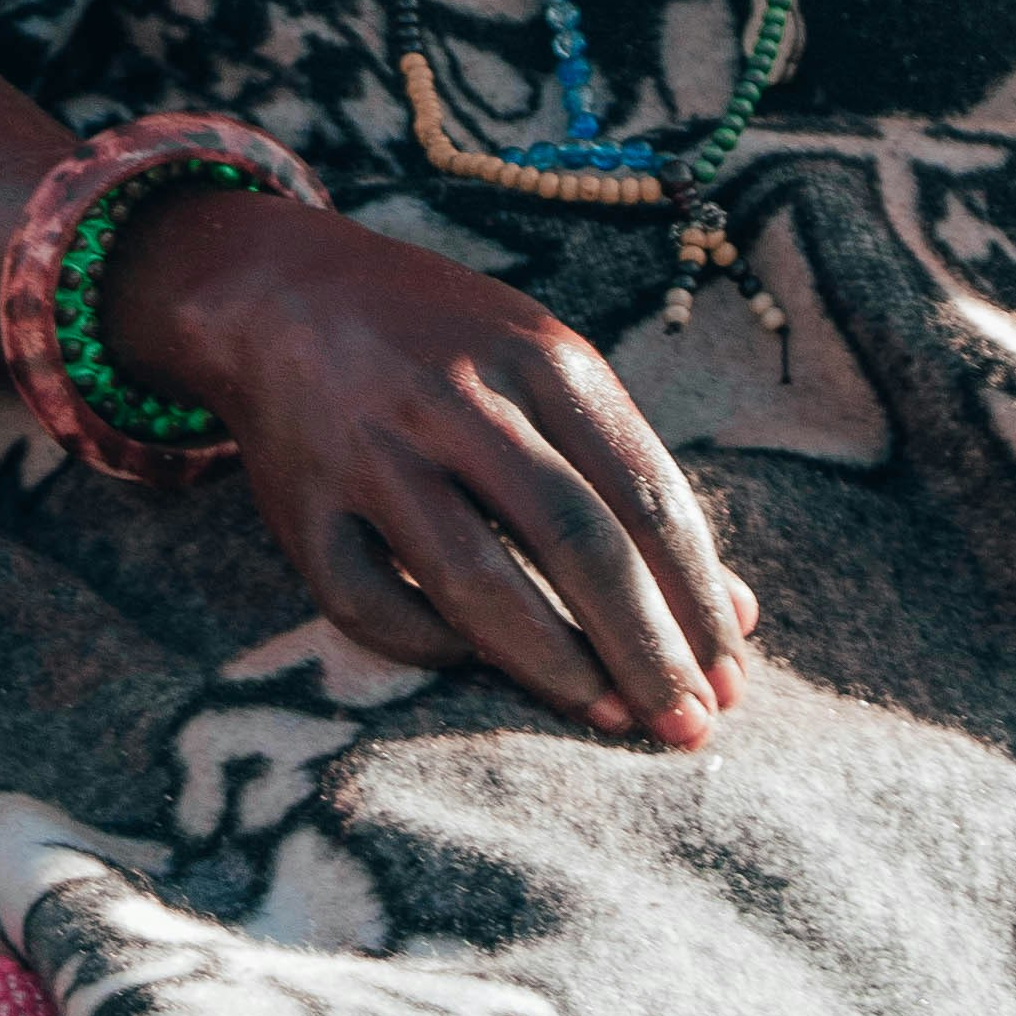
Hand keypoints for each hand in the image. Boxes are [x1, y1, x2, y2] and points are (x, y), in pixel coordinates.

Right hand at [117, 194, 757, 744]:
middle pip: (576, 542)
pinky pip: (375, 608)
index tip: (732, 676)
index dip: (697, 598)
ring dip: (558, 670)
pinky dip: (433, 651)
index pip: (646, 492)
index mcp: (538, 353)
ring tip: (612, 719)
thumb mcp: (547, 368)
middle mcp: (456, 395)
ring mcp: (371, 449)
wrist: (278, 288)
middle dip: (645, 650)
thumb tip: (738, 618)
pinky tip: (477, 664)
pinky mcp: (301, 506)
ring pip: (478, 585)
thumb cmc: (445, 342)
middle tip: (689, 727)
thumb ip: (633, 477)